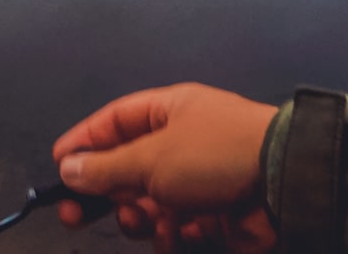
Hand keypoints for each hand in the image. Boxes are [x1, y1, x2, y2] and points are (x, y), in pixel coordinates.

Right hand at [53, 83, 276, 253]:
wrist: (288, 186)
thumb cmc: (213, 155)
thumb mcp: (152, 157)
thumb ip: (105, 167)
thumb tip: (66, 168)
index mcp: (167, 111)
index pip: (113, 122)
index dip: (84, 143)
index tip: (58, 169)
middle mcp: (181, 141)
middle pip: (127, 166)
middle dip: (104, 190)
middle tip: (75, 216)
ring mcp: (199, 178)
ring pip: (150, 201)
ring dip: (138, 216)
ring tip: (140, 222)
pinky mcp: (216, 213)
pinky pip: (178, 225)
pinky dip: (171, 234)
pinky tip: (173, 237)